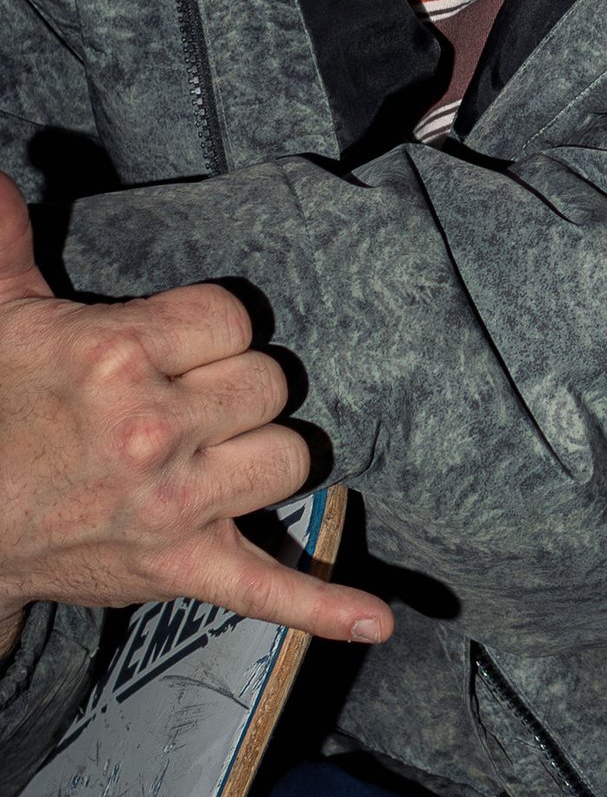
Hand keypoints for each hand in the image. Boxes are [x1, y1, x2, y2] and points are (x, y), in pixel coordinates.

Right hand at [0, 174, 390, 650]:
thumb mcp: (2, 319)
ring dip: (262, 454)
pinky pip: (268, 588)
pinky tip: (379, 622)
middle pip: (269, 383)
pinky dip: (325, 606)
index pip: (235, 316)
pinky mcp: (179, 567)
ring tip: (209, 457)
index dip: (210, 332)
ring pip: (289, 456)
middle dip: (233, 391)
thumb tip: (3, 174)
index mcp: (120, 354)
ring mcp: (173, 503)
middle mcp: (155, 426)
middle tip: (179, 406)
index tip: (173, 349)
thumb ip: (10, 242)